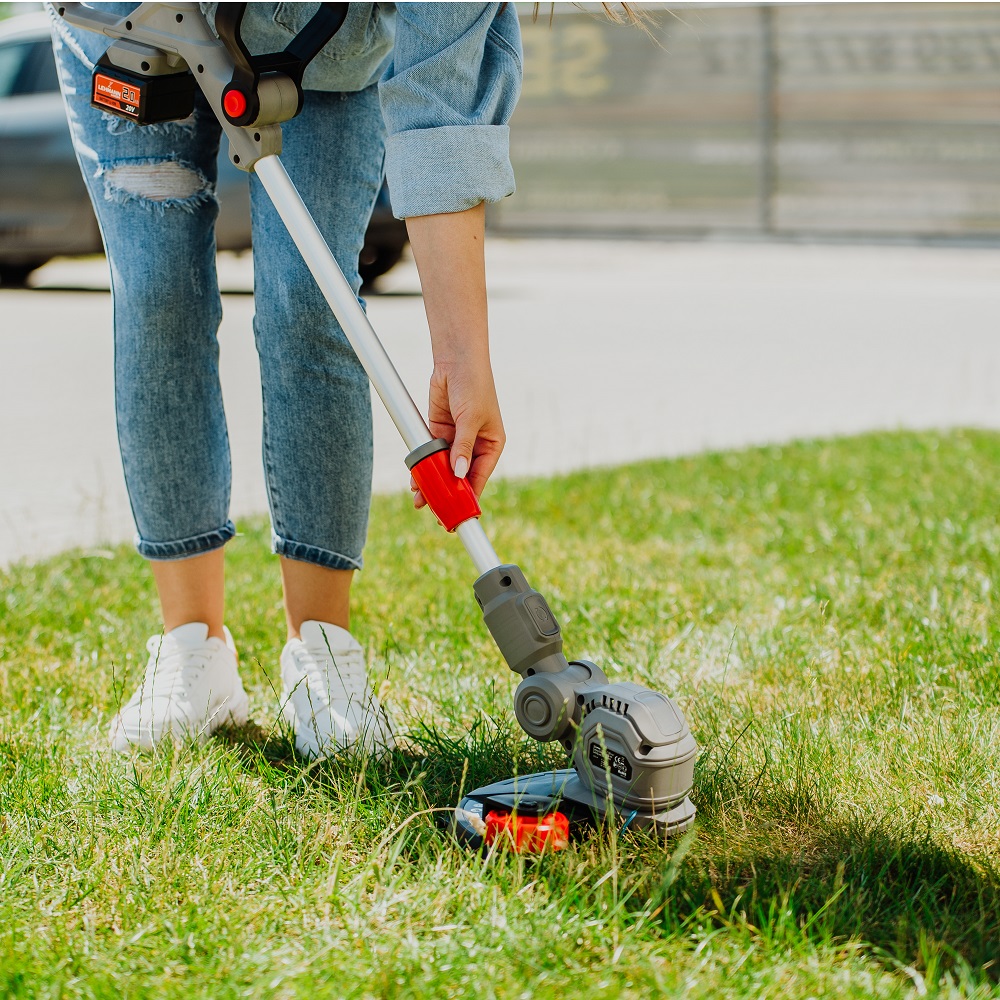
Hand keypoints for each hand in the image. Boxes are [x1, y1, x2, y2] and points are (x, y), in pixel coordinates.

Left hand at [410, 357, 504, 508]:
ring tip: (420, 500)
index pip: (479, 477)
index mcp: (491, 445)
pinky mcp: (439, 431)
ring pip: (442, 468)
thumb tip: (459, 474)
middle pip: (459, 476)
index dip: (469, 496)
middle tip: (435, 512)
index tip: (459, 513)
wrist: (456, 360)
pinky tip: (415, 479)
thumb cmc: (474, 386)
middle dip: (447, 492)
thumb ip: (463, 447)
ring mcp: (455, 440)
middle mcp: (474, 446)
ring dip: (432, 482)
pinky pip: (430, 455)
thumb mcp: (471, 418)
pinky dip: (423, 466)